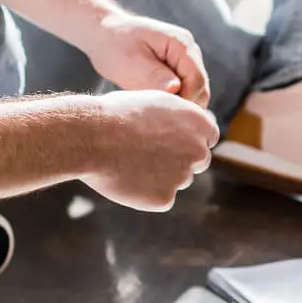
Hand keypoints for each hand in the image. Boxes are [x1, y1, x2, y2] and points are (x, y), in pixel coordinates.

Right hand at [77, 90, 218, 211]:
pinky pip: (160, 198)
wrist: (92, 136)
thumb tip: (185, 128)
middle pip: (198, 161)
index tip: (173, 140)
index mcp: (199, 123)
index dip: (190, 139)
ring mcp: (183, 177)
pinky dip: (146, 193)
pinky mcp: (164, 198)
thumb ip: (178, 118)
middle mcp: (197, 151)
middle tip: (150, 155)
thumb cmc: (117, 114)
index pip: (209, 137)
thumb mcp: (155, 103)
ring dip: (160, 176)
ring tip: (129, 162)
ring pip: (177, 180)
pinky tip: (125, 178)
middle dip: (180, 160)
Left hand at [83, 11, 210, 106]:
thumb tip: (176, 90)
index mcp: (182, 45)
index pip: (197, 81)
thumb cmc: (114, 45)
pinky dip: (172, 102)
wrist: (104, 35)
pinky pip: (183, 93)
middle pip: (200, 89)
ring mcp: (184, 62)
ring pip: (194, 94)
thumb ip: (154, 75)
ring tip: (153, 112)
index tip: (162, 115)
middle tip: (156, 118)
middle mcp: (189, 52)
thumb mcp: (131, 61)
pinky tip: (153, 106)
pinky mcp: (176, 71)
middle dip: (183, 106)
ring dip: (177, 105)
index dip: (185, 102)